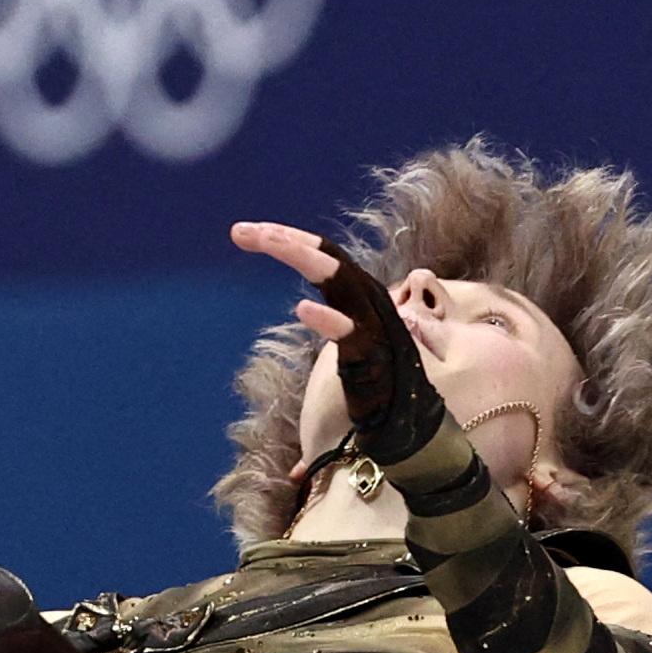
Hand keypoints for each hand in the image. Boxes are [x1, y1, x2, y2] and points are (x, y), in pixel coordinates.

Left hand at [230, 220, 442, 467]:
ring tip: (268, 242)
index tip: (244, 232)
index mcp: (359, 292)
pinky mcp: (371, 357)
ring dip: (302, 257)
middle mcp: (368, 299)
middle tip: (244, 231)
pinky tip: (302, 308)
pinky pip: (348, 333)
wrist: (407, 421)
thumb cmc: (374, 379)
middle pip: (326, 256)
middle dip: (285, 238)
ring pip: (338, 279)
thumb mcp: (346, 337)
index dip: (286, 237)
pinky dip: (327, 319)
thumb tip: (300, 311)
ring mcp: (372, 325)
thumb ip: (328, 318)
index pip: (322, 254)